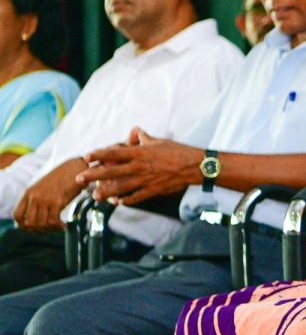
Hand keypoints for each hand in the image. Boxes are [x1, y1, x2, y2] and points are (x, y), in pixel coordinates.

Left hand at [12, 159, 84, 231]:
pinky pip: (54, 221)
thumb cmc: (59, 180)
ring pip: (42, 223)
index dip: (22, 225)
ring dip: (50, 229)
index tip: (30, 228)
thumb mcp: (41, 188)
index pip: (17, 215)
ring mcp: (46, 199)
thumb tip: (33, 219)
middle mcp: (35, 197)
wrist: (73, 169)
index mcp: (28, 193)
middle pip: (30, 222)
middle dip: (38, 229)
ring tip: (56, 227)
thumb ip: (34, 201)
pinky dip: (58, 226)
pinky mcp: (58, 202)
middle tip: (47, 229)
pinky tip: (63, 225)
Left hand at [77, 128, 199, 204]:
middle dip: (93, 175)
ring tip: (95, 195)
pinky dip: (127, 200)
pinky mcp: (153, 190)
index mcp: (140, 153)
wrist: (195, 166)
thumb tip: (137, 131)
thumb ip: (145, 138)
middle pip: (111, 171)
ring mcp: (146, 180)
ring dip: (106, 192)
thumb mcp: (160, 141)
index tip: (86, 157)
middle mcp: (140, 166)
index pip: (114, 153)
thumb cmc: (179, 152)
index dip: (99, 155)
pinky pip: (136, 197)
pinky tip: (118, 202)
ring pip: (120, 187)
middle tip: (80, 179)